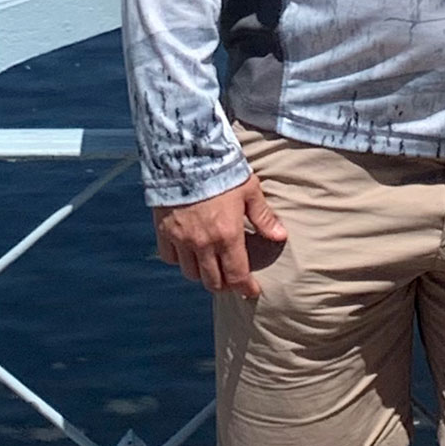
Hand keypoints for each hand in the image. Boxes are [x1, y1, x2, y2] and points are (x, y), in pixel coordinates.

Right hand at [151, 175, 288, 296]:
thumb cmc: (221, 170)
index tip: (250, 292)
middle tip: (230, 279)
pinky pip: (170, 258)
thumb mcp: (249, 190)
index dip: (245, 288)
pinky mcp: (163, 231)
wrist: (184, 153)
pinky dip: (179, 260)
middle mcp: (203, 243)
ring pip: (191, 273)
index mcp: (227, 235)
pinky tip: (187, 253)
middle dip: (224, 285)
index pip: (237, 275)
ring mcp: (181, 239)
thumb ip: (263, 217)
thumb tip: (281, 236)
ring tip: (210, 267)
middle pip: (212, 281)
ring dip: (202, 275)